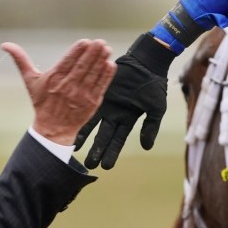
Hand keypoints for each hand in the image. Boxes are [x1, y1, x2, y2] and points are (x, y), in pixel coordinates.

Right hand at [1, 39, 115, 145]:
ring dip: (101, 61)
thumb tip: (5, 45)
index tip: (85, 41)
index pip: (67, 63)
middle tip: (100, 42)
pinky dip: (106, 76)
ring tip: (107, 49)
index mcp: (54, 80)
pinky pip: (101, 86)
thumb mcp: (30, 80)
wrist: (53, 129)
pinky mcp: (92, 103)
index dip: (77, 52)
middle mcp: (68, 87)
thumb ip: (21, 60)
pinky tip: (110, 64)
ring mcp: (81, 95)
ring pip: (93, 75)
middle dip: (92, 53)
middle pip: (82, 67)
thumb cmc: (42, 102)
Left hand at [75, 33, 172, 169]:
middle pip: (103, 135)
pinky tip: (71, 122)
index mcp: (127, 119)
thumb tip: (146, 147)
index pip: (118, 140)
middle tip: (86, 164)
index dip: (112, 153)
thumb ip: (151, 127)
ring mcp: (106, 102)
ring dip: (84, 134)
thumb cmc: (154, 84)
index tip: (105, 167)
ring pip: (92, 121)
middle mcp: (114, 113)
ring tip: (73, 147)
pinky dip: (81, 112)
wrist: (147, 61)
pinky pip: (88, 102)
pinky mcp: (99, 89)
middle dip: (95, 149)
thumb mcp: (156, 108)